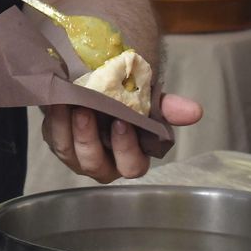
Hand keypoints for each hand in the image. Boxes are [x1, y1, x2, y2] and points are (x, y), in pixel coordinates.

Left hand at [41, 92, 202, 182]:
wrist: (97, 84)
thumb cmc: (126, 98)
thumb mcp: (147, 99)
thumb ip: (167, 107)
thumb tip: (196, 111)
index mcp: (131, 157)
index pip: (132, 166)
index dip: (125, 149)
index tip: (121, 122)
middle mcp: (105, 163)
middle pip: (95, 164)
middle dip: (88, 138)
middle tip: (85, 110)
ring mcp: (79, 155)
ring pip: (70, 154)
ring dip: (67, 128)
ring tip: (68, 102)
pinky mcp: (59, 142)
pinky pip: (54, 138)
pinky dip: (54, 121)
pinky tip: (56, 101)